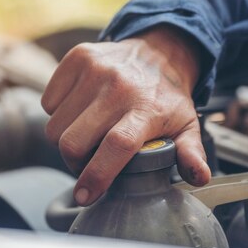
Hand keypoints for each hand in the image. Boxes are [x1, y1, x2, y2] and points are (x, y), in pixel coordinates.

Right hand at [41, 25, 209, 205]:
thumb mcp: (186, 126)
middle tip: (89, 162)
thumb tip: (199, 177)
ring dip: (66, 139)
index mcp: (146, 108)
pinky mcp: (76, 58)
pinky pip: (48, 102)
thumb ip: (191, 153)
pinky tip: (79, 111)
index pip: (116, 145)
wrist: (157, 51)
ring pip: (55, 126)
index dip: (97, 175)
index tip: (85, 195)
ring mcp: (94, 69)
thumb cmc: (166, 97)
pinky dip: (58, 113)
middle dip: (75, 163)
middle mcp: (118, 87)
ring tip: (86, 134)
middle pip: (74, 141)